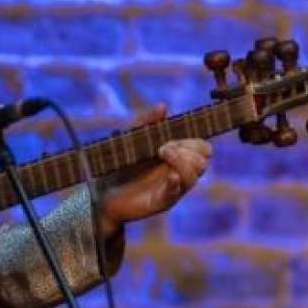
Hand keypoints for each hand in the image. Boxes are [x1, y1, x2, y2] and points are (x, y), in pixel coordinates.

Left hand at [97, 104, 212, 236]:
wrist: (103, 190)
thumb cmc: (121, 165)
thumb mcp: (133, 138)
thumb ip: (147, 122)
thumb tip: (163, 106)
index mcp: (179, 158)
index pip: (204, 149)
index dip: (195, 142)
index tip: (172, 139)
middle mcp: (180, 174)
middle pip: (203, 161)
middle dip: (187, 150)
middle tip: (163, 148)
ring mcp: (173, 189)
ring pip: (194, 176)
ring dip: (181, 162)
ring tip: (160, 154)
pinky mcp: (161, 202)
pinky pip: (176, 192)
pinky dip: (175, 181)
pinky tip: (169, 175)